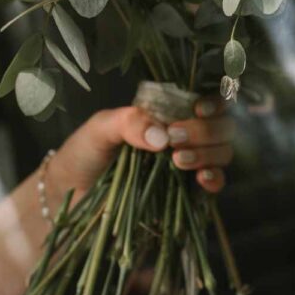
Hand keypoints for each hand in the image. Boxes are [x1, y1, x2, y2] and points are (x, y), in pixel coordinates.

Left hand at [48, 97, 233, 203]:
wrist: (71, 194)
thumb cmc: (85, 152)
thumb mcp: (101, 128)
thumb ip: (129, 122)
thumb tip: (162, 136)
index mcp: (167, 113)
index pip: (207, 100)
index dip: (214, 102)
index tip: (198, 110)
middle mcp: (183, 136)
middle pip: (221, 126)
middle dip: (206, 131)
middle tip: (176, 140)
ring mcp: (188, 165)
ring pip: (223, 152)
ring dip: (209, 154)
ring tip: (178, 161)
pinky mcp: (186, 193)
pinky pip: (215, 183)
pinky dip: (215, 179)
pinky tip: (202, 180)